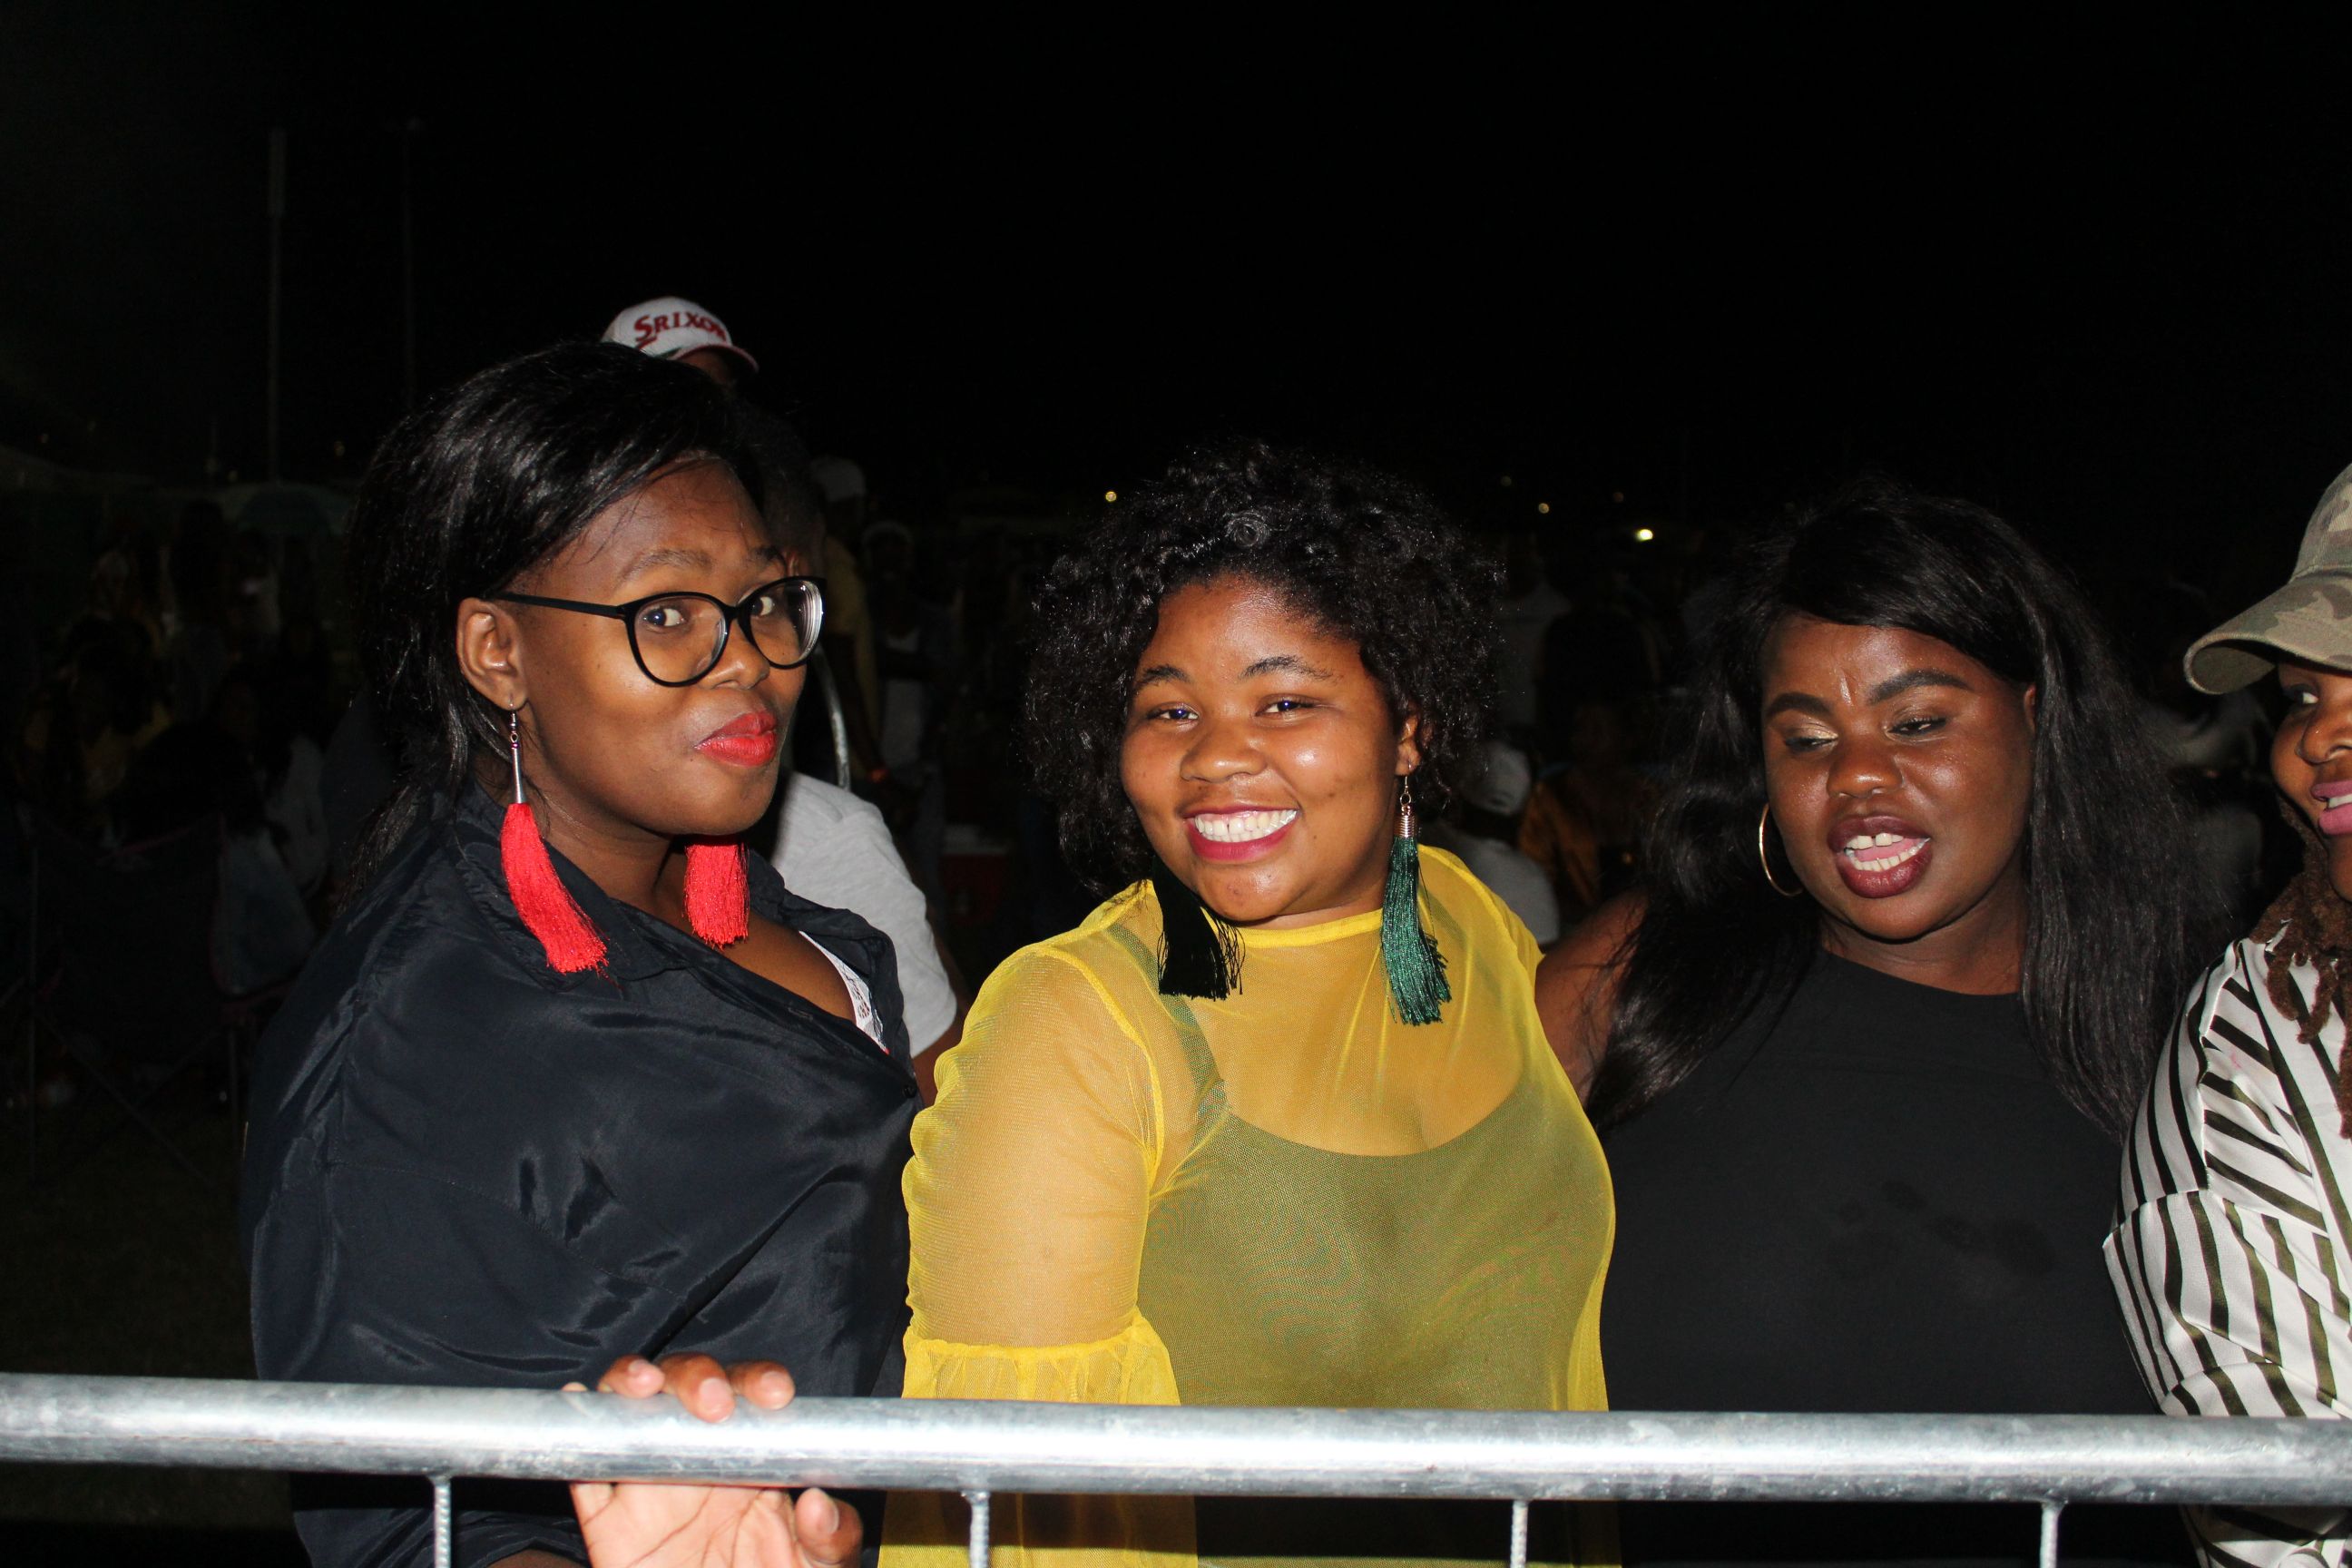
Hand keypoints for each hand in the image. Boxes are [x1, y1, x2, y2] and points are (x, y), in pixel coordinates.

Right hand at [564, 1355, 861, 1567]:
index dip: (759, 1382)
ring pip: (628, 1409)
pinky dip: (573, 1436)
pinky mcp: (608, 1521)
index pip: (751, 1396)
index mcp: (750, 1454)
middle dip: (698, 1377)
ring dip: (630, 1381)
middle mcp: (696, 1454)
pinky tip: (575, 1397)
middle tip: (714, 1405)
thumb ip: (831, 1538)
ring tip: (645, 1387)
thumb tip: (817, 1503)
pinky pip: (584, 1473)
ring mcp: (648, 1483)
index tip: (775, 1395)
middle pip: (686, 1386)